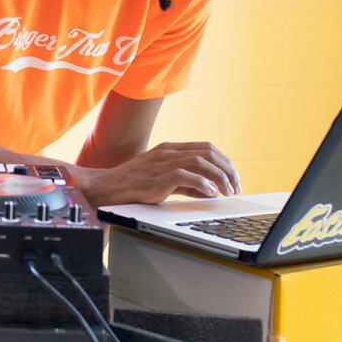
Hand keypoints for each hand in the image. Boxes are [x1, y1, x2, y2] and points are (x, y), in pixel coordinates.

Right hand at [74, 141, 240, 205]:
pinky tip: (210, 193)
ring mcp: (162, 163)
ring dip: (219, 178)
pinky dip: (202, 183)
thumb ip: (185, 182)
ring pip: (201, 162)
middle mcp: (167, 152)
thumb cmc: (131, 184)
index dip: (224, 162)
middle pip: (208, 153)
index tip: (233, 178)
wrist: (106, 188)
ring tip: (226, 192)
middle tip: (235, 187)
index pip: (205, 148)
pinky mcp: (157, 177)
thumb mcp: (161, 178)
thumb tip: (209, 189)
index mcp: (169, 149)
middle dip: (227, 170)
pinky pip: (186, 176)